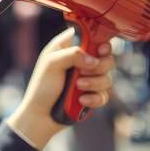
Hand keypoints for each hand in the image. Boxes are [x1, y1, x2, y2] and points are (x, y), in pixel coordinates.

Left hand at [7, 28, 113, 149]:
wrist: (41, 115)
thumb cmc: (42, 86)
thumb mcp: (51, 64)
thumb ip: (72, 55)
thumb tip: (93, 60)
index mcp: (70, 47)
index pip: (92, 36)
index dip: (100, 41)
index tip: (100, 49)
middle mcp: (82, 60)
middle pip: (106, 56)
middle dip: (99, 66)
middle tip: (83, 72)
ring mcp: (89, 78)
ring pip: (107, 76)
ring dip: (94, 83)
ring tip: (78, 87)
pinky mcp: (93, 94)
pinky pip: (104, 94)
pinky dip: (94, 98)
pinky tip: (81, 100)